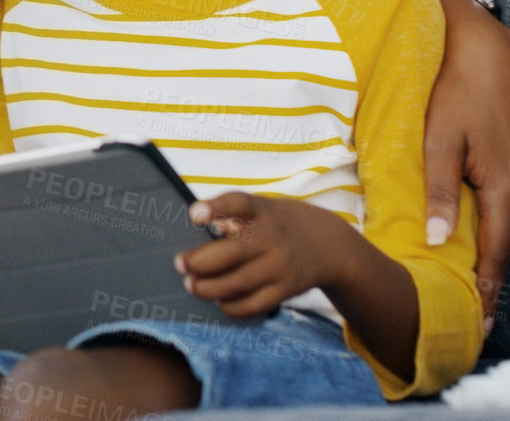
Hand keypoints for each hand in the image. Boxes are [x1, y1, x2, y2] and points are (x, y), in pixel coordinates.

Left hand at [175, 192, 347, 318]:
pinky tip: (218, 301)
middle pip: (232, 252)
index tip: (194, 215)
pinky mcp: (286, 290)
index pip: (238, 203)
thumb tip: (194, 232)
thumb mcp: (263, 208)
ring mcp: (281, 266)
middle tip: (179, 264)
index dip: (215, 208)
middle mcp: (273, 238)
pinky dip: (231, 306)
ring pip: (238, 282)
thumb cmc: (280, 224)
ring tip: (191, 285)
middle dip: (199, 262)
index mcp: (263, 211)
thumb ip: (232, 216)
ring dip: (208, 287)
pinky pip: (254, 304)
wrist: (329, 245)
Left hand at [424, 0, 509, 325]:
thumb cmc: (455, 92)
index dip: (487, 289)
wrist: (485, 49)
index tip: (480, 322)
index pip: (496, 253)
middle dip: (487, 278)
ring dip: (487, 250)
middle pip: (502, 243)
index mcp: (505, 187)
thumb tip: (439, 241)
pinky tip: (472, 236)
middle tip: (470, 315)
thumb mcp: (438, 141)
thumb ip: (439, 192)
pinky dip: (490, 224)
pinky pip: (504, 204)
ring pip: (503, 223)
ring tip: (467, 284)